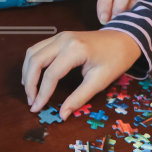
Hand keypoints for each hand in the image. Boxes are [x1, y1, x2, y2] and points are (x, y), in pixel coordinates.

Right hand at [22, 29, 142, 116]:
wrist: (123, 39)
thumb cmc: (115, 59)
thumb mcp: (99, 81)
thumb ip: (79, 98)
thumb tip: (63, 114)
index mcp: (75, 49)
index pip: (51, 74)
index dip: (42, 94)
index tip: (37, 108)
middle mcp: (63, 39)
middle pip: (35, 61)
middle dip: (30, 84)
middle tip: (32, 101)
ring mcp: (60, 36)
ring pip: (32, 53)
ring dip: (27, 73)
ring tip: (30, 91)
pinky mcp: (59, 37)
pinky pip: (38, 48)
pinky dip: (33, 63)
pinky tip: (34, 77)